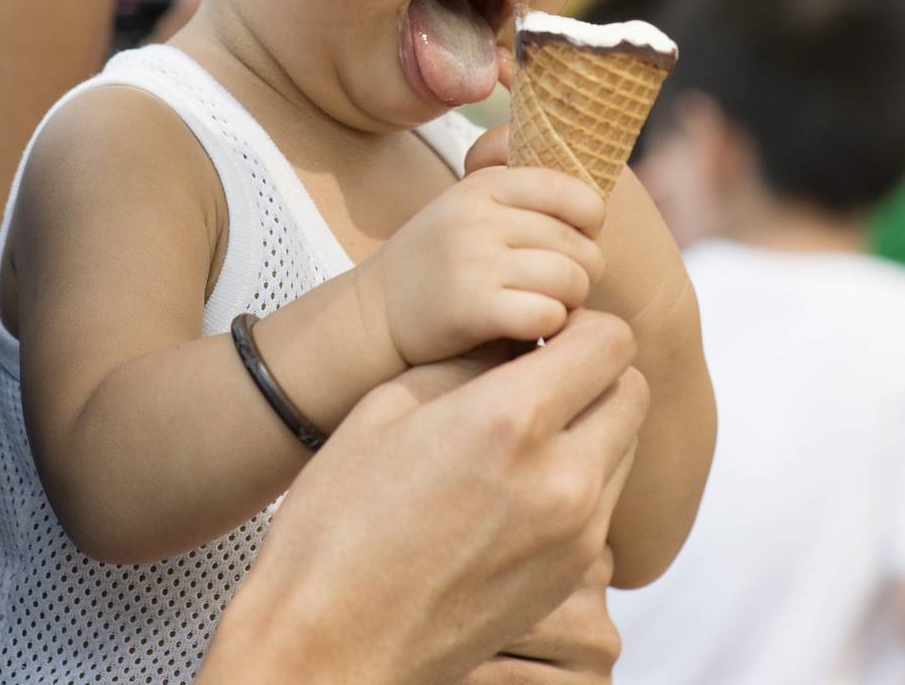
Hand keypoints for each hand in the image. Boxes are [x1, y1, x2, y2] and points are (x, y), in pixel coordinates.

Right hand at [199, 309, 648, 684]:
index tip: (539, 332)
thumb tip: (515, 335)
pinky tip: (517, 481)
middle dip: (594, 368)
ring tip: (525, 429)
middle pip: (632, 389)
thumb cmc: (340, 520)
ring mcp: (577, 537)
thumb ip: (468, 360)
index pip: (609, 341)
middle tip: (538, 372)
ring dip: (593, 421)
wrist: (331, 642)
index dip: (578, 323)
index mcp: (512, 421)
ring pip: (625, 445)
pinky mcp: (571, 579)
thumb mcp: (388, 405)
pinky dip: (581, 474)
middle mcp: (562, 478)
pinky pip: (606, 500)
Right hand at [357, 164, 606, 367]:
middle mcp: (478, 216)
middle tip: (563, 284)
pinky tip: (529, 327)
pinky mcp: (471, 306)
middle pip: (577, 243)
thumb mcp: (471, 208)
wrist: (376, 311)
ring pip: (569, 278)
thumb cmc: (442, 262)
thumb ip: (523, 195)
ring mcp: (473, 259)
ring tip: (547, 304)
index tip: (581, 238)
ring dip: (570, 301)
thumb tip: (600, 199)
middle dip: (584, 270)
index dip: (590, 219)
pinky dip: (549, 326)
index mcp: (483, 185)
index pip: (569, 190)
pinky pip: (547, 314)